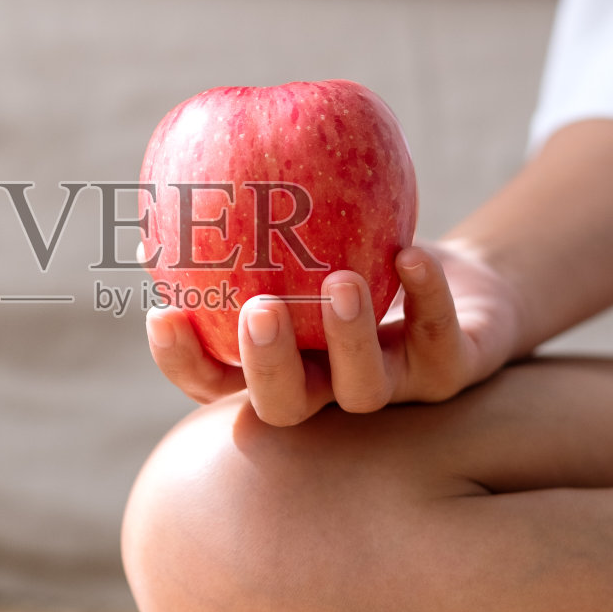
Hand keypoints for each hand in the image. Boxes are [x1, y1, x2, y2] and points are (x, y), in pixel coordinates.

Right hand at [144, 241, 526, 425]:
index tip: (163, 313)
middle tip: (259, 311)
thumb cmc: (350, 251)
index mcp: (278, 366)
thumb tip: (160, 204)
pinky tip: (409, 255)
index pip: (214, 381)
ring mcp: (390, 388)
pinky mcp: (448, 371)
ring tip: (339, 282)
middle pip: (286, 407)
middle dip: (268, 366)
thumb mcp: (293, 239)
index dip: (183, 360)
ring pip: (364, 390)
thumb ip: (236, 228)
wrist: (453, 282)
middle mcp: (326, 390)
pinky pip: (438, 340)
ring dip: (348, 338)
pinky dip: (425, 298)